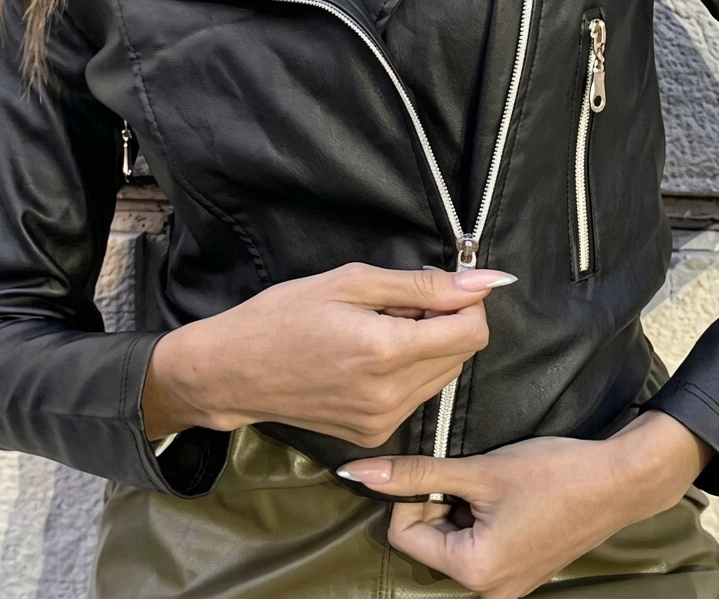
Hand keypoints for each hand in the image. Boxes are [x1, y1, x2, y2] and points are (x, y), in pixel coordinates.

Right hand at [141, 263, 513, 443]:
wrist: (233, 371)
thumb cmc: (285, 315)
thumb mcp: (352, 282)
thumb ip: (423, 286)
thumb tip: (485, 282)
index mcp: (386, 352)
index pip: (472, 332)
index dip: (466, 302)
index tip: (439, 285)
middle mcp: (391, 395)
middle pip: (461, 354)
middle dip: (444, 321)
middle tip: (398, 302)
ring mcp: (383, 421)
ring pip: (442, 375)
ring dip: (428, 346)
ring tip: (379, 328)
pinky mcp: (373, 435)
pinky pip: (416, 396)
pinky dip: (407, 371)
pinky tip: (369, 355)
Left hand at [338, 411, 713, 598]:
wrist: (618, 480)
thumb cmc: (553, 474)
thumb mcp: (480, 470)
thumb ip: (417, 473)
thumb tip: (358, 474)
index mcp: (475, 574)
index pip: (405, 534)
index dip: (415, 495)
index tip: (445, 470)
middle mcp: (488, 592)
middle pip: (428, 540)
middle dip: (439, 501)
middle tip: (474, 476)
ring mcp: (506, 586)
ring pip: (452, 539)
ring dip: (461, 506)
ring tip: (495, 484)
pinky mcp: (520, 571)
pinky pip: (478, 545)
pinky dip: (481, 516)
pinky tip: (508, 496)